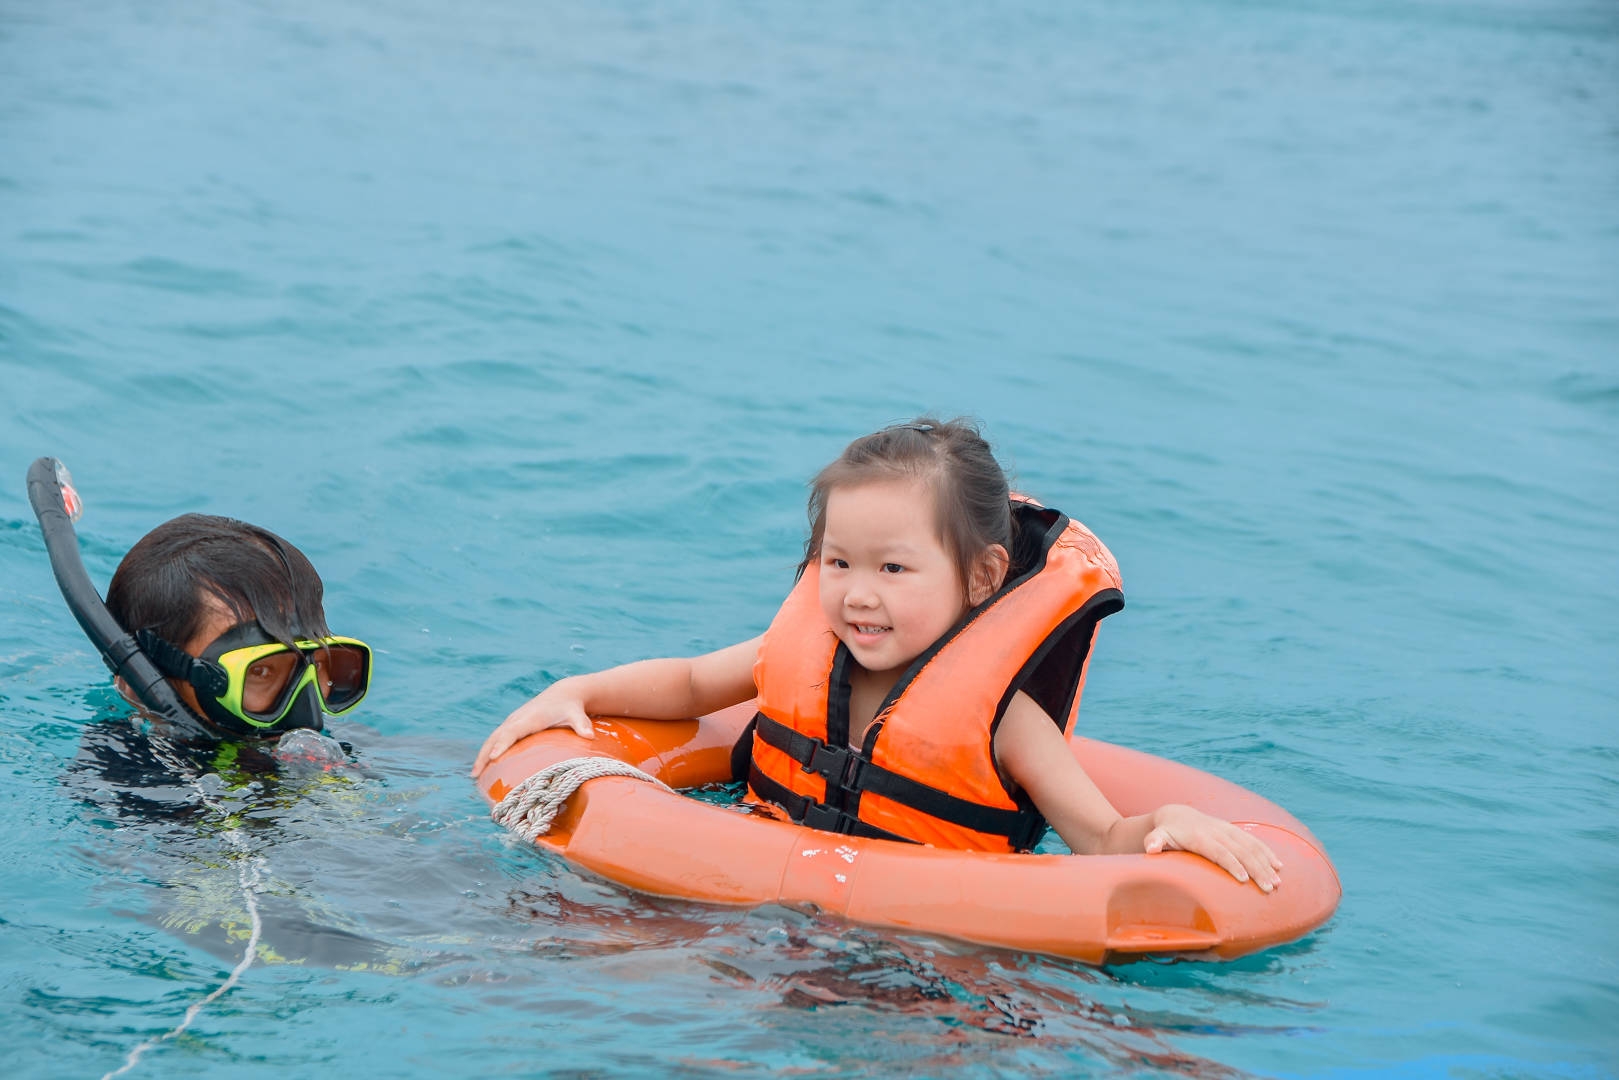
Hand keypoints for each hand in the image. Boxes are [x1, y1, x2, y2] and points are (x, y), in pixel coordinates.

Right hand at [471, 681, 594, 777]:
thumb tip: (590, 736)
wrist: (564, 694)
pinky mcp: (512, 725)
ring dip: (482, 755)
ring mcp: (513, 721)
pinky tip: (483, 768)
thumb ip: (581, 725)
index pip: (513, 731)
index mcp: (530, 718)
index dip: (502, 744)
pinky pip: (496, 739)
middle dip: (485, 755)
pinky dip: (487, 751)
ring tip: (474, 775)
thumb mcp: (577, 715)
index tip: (493, 758)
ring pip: (492, 738)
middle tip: (476, 774)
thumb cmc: (570, 707)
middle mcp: (518, 719)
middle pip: (496, 737)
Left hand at [1143, 804, 1282, 891]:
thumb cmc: (1167, 833)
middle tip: (1269, 888)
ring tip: (1278, 881)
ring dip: (1266, 863)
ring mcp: (1228, 830)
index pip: (1219, 851)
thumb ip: (1154, 842)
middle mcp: (1217, 832)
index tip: (1244, 879)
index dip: (1232, 864)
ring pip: (1251, 846)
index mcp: (1200, 837)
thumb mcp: (1157, 836)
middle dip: (1256, 869)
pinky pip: (1254, 841)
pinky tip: (1279, 865)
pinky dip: (1267, 852)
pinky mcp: (1235, 831)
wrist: (1176, 815)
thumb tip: (1149, 849)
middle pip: (1241, 851)